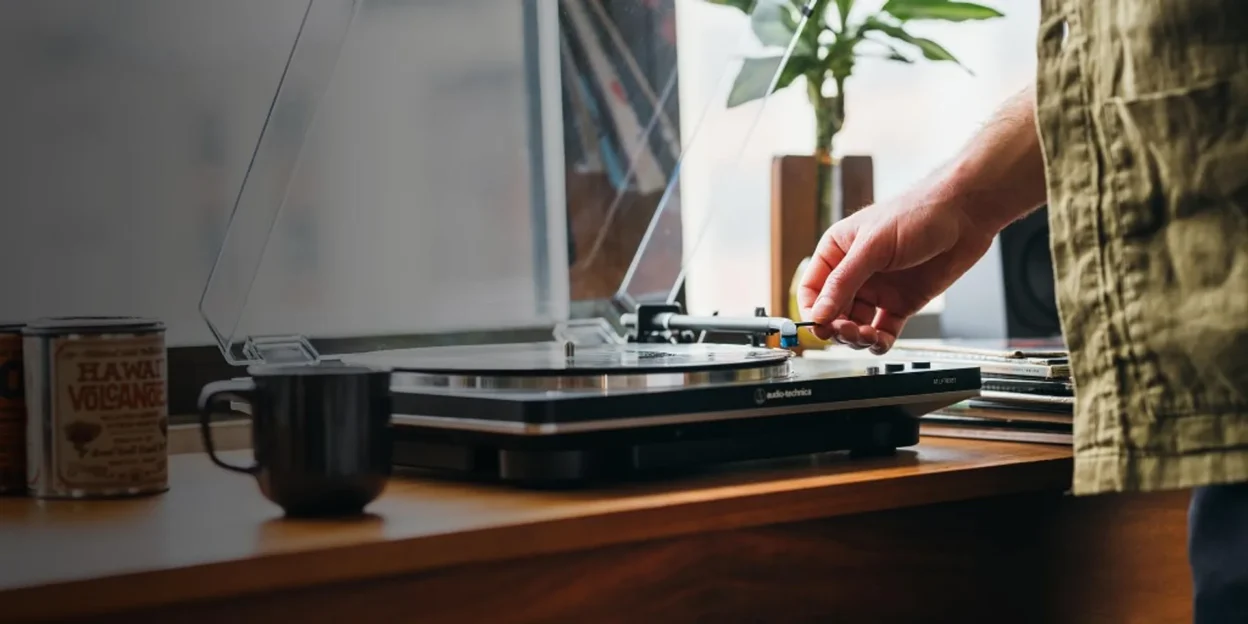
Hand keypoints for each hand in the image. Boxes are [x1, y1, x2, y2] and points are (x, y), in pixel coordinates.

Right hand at [797, 190, 996, 352]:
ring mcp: (878, 289)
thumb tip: (820, 313)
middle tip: (848, 332)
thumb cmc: (917, 212)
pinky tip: (880, 341)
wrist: (964, 214)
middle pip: (833, 312)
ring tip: (867, 337)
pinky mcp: (901, 302)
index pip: (813, 289)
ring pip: (856, 325)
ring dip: (857, 337)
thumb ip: (843, 282)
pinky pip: (883, 330)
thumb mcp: (872, 246)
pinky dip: (880, 341)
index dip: (814, 310)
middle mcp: (855, 272)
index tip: (820, 326)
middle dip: (837, 327)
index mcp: (838, 251)